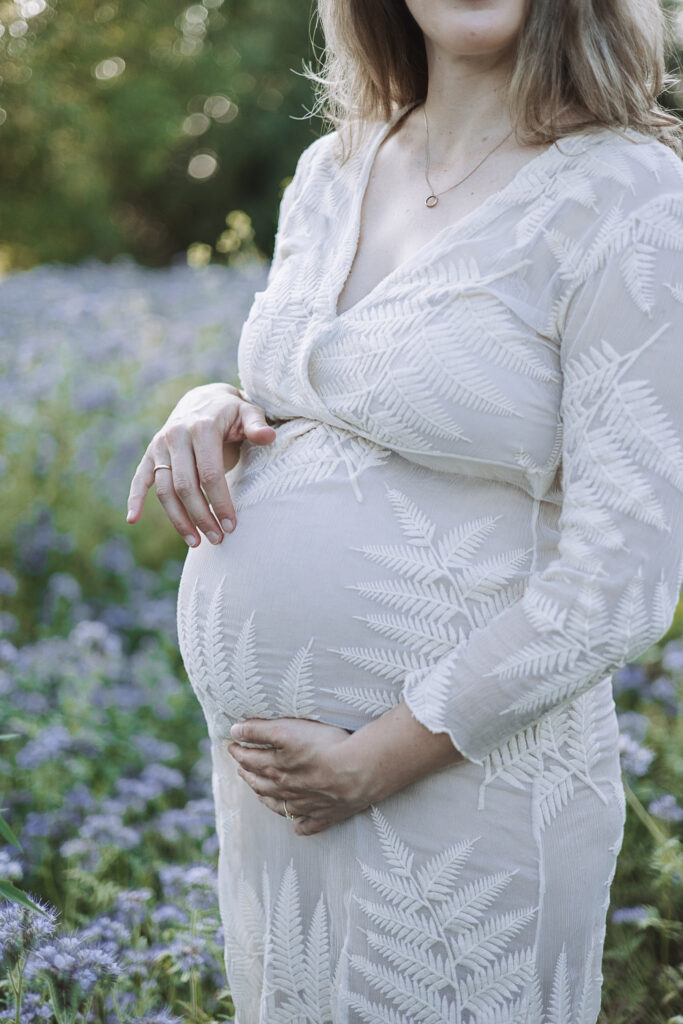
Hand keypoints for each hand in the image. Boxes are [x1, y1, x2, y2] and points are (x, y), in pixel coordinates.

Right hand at [125, 382, 275, 546]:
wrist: (205, 399)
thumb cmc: (232, 412)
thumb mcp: (249, 413)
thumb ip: (258, 425)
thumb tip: (268, 436)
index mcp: (201, 427)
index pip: (209, 474)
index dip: (220, 502)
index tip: (231, 526)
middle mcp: (176, 435)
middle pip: (185, 486)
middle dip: (201, 516)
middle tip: (218, 539)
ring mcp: (160, 445)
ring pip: (165, 489)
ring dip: (178, 519)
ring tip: (196, 542)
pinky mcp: (151, 453)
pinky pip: (140, 478)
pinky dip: (134, 499)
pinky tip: (133, 520)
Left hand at [226, 718, 372, 835]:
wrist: (359, 770)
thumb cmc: (324, 746)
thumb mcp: (286, 730)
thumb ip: (259, 730)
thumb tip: (234, 731)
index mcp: (275, 769)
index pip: (249, 759)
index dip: (238, 751)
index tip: (231, 744)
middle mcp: (287, 790)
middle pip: (261, 784)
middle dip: (248, 774)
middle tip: (241, 768)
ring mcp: (307, 805)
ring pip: (280, 805)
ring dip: (266, 799)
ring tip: (259, 794)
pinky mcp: (327, 814)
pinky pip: (310, 824)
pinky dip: (302, 826)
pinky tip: (298, 829)